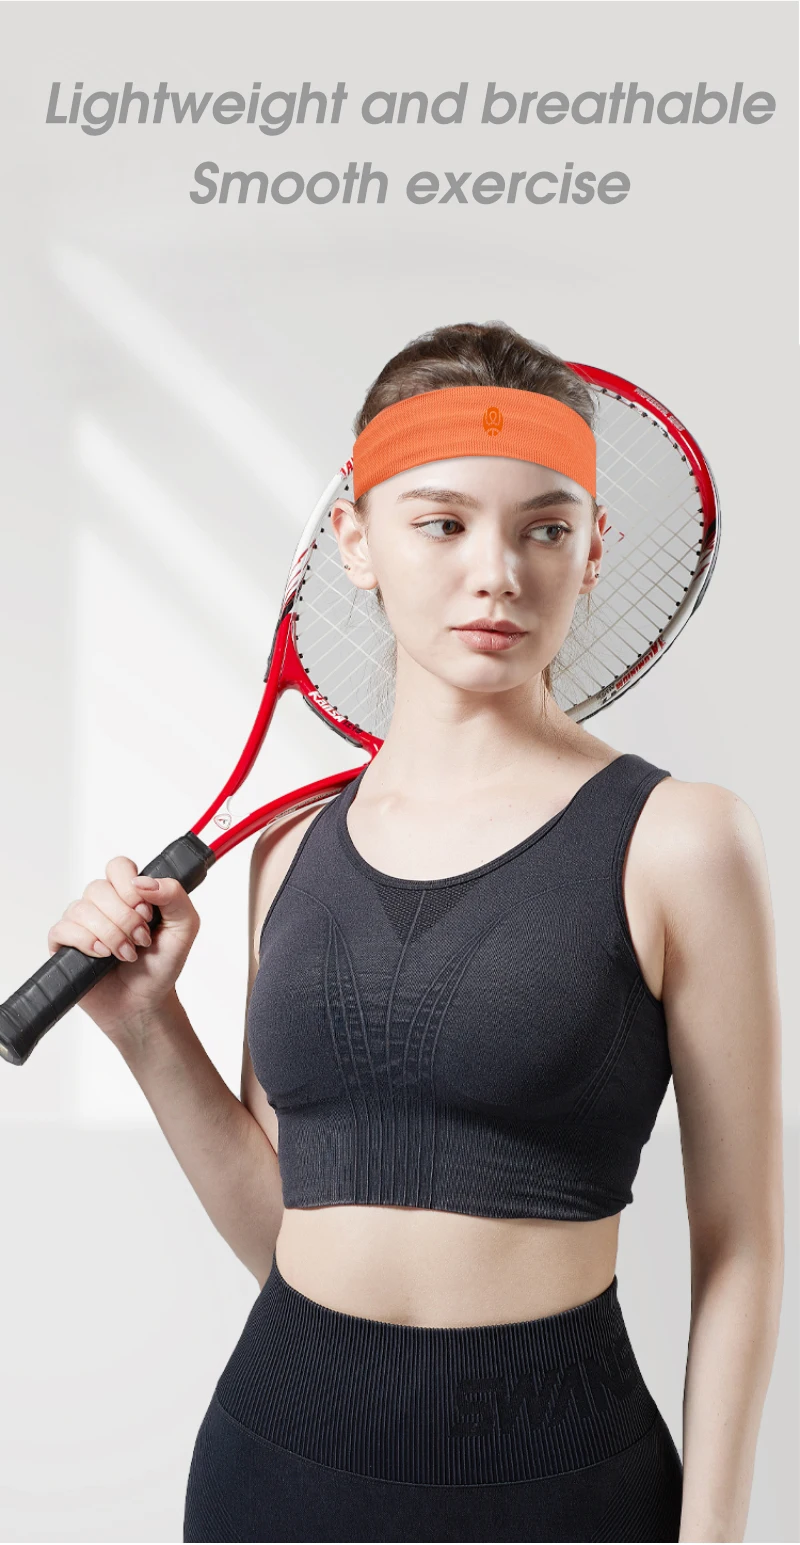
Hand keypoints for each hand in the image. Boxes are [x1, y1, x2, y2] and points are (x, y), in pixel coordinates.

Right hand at [47, 856, 200, 1039]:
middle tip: (141, 940)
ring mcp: (81, 923)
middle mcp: (102, 904)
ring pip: (81, 909)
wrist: (145, 1002)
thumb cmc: (161, 965)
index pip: (118, 867)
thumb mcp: (184, 927)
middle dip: (125, 918)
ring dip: (110, 934)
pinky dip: (85, 942)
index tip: (146, 912)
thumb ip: (174, 896)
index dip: (130, 886)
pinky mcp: (64, 944)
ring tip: (126, 955)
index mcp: (128, 893)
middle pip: (99, 888)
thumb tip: (142, 881)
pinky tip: (102, 955)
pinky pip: (63, 929)